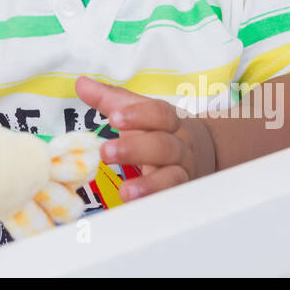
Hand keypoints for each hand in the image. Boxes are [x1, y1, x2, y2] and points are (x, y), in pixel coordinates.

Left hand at [74, 76, 216, 199]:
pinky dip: (155, 202)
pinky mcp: (181, 193)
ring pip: (172, 176)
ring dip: (149, 184)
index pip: (159, 114)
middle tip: (106, 152)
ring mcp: (182, 170)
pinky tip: (136, 206)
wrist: (208, 151)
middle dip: (135, 149)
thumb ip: (109, 99)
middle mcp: (179, 145)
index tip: (114, 118)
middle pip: (163, 146)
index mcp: (169, 120)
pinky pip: (171, 199)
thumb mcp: (139, 112)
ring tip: (125, 191)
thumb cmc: (162, 129)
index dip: (138, 115)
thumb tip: (81, 83)